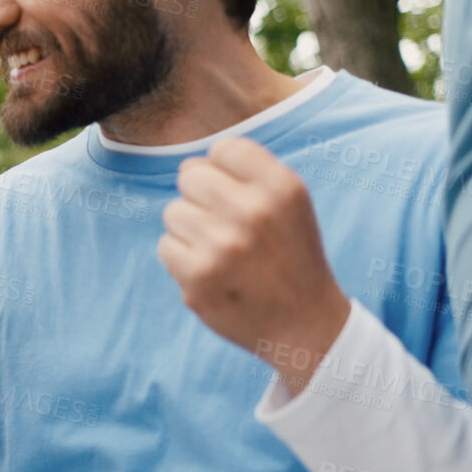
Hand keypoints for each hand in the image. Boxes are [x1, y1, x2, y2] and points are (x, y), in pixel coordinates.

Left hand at [157, 136, 349, 395]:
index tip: (238, 195)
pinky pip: (166, 246)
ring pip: (173, 212)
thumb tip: (187, 165)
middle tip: (226, 226)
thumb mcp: (289, 204)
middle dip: (200, 198)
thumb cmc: (290, 256)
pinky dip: (183, 259)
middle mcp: (254, 211)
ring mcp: (223, 245)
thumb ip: (246, 174)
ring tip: (223, 252)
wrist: (305, 323)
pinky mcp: (198, 276)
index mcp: (282, 188)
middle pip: (190, 176)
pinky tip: (213, 273)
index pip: (224, 149)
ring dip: (190, 231)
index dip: (223, 171)